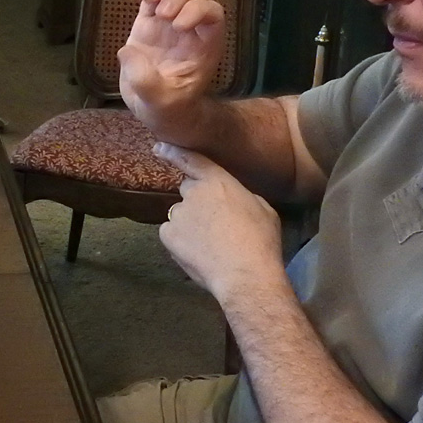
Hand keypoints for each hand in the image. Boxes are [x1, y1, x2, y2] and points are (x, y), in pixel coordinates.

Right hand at [119, 0, 225, 145]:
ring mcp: (171, 22)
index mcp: (205, 46)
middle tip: (162, 14)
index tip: (178, 26)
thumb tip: (127, 52)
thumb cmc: (168, 109)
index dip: (199, 10)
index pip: (213, 14)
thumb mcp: (159, 103)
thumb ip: (146, 82)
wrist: (156, 110)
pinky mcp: (151, 21)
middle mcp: (192, 30)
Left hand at [156, 143, 285, 303]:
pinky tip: (198, 254)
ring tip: (210, 245)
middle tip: (214, 224)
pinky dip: (180, 242)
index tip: (158, 147)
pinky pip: (171, 234)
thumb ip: (241, 196)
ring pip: (180, 215)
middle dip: (197, 202)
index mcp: (218, 181)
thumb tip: (233, 199)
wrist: (245, 274)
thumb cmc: (261, 242)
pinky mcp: (168, 235)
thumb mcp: (263, 209)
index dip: (174, 152)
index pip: (192, 160)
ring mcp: (178, 214)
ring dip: (190, 224)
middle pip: (188, 190)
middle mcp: (194, 193)